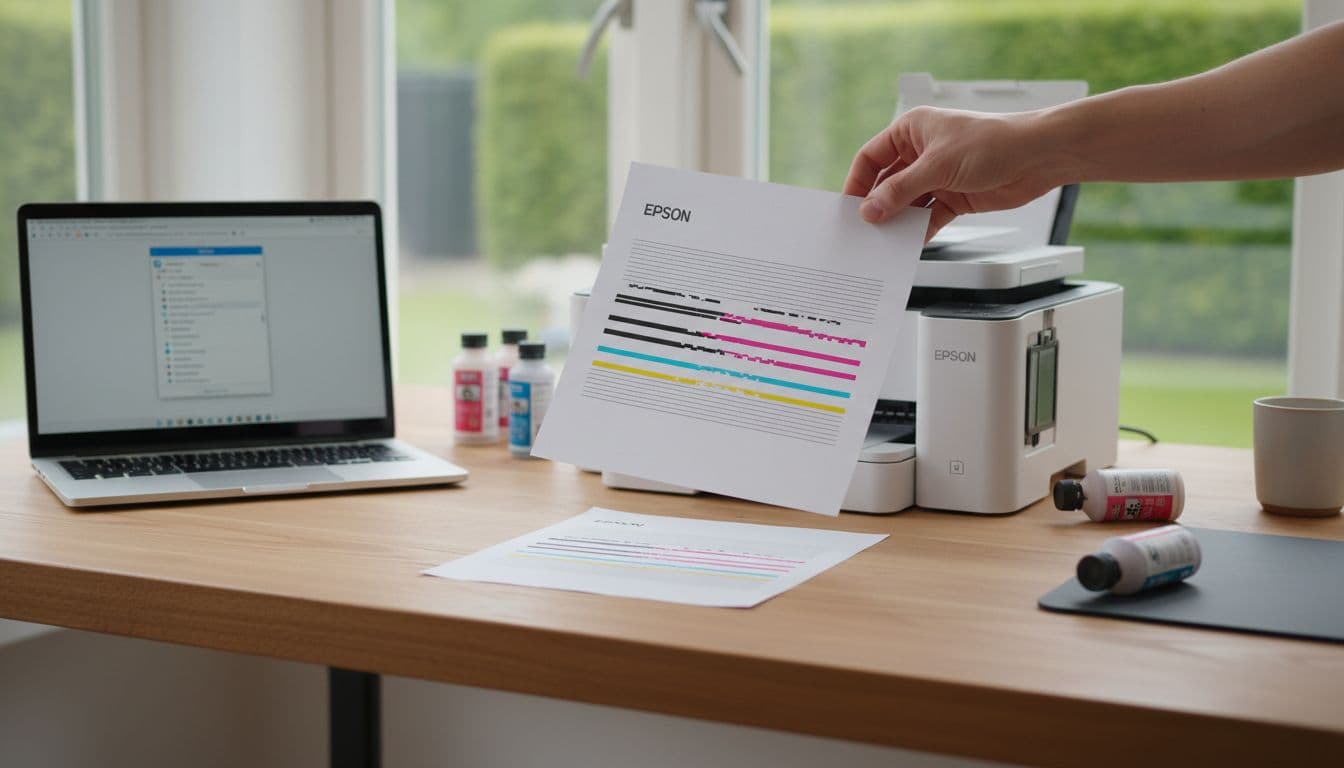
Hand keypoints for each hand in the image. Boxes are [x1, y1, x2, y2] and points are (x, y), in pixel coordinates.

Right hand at [843, 106, 1058, 240]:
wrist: (1037, 156)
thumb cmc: (993, 142)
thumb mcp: (937, 166)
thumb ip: (901, 190)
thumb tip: (871, 209)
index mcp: (912, 130)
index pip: (871, 156)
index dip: (858, 181)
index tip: (849, 207)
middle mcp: (922, 152)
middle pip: (887, 183)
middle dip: (877, 205)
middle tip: (864, 228)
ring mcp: (938, 176)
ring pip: (907, 203)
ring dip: (898, 220)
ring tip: (885, 240)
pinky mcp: (954, 197)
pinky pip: (928, 218)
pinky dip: (919, 230)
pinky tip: (910, 243)